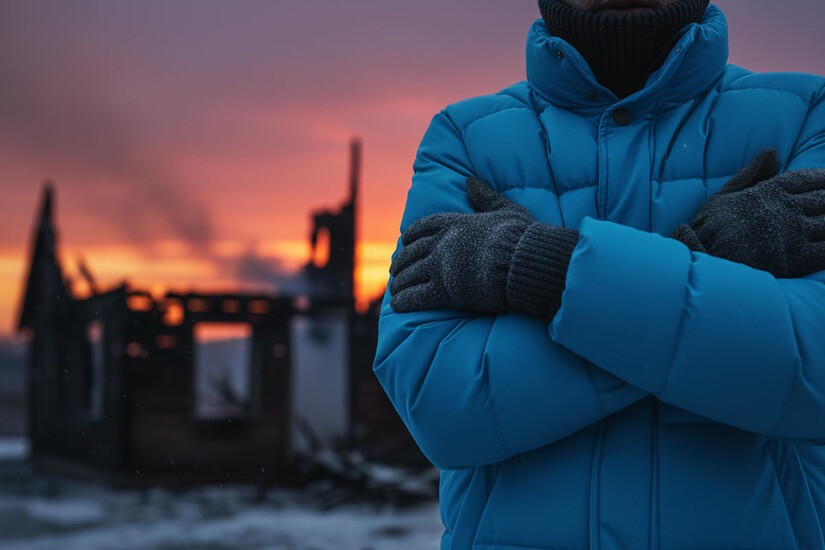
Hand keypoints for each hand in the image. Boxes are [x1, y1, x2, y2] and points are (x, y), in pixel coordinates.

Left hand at [390, 177, 577, 316]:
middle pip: (412, 253)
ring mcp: (441, 267)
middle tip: (395, 270)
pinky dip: (404, 301)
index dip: (411, 235)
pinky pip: (416, 297)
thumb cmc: (522, 237)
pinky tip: (398, 304)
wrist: (524, 262)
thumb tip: (471, 180)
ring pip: (410, 275)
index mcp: (455, 223)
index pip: (423, 227)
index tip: (404, 241)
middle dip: (401, 263)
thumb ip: (485, 197)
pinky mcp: (445, 292)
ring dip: (400, 283)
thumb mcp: (505, 209)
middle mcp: (442, 243)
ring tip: (395, 290)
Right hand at [672, 148, 824, 277]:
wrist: (705, 258)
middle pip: (824, 199)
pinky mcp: (798, 259)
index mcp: (770, 191)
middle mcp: (787, 209)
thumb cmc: (708, 228)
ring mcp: (795, 233)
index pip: (806, 179)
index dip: (822, 179)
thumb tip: (772, 152)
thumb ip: (751, 174)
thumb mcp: (724, 195)